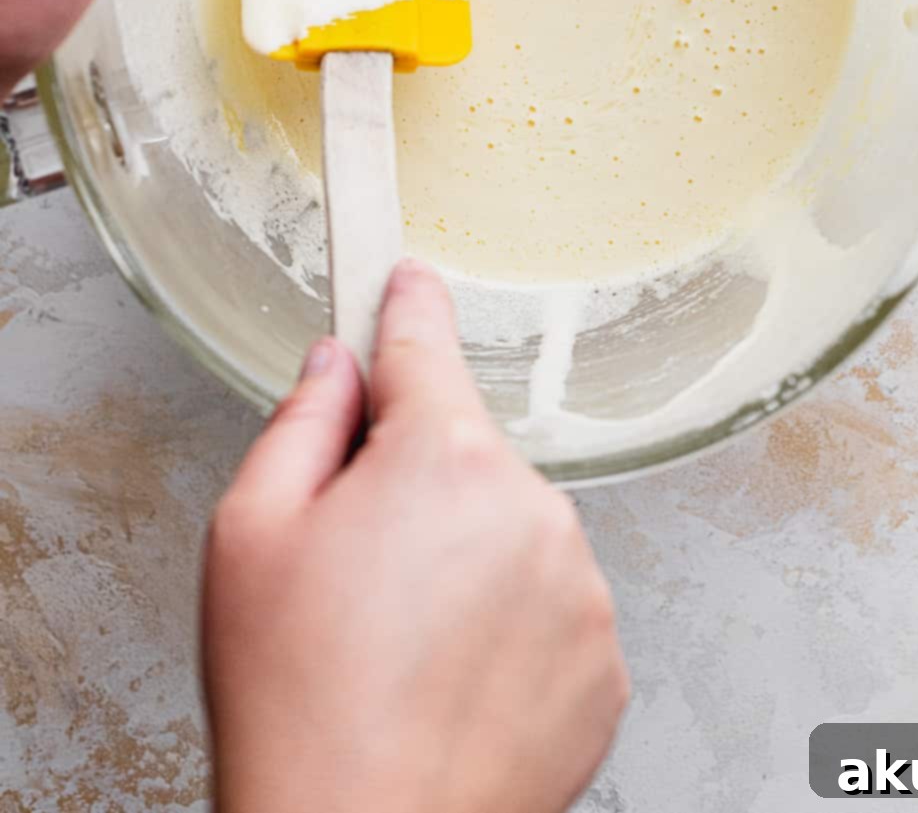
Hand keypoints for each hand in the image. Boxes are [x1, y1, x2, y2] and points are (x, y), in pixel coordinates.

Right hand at [203, 261, 628, 812]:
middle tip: (356, 568)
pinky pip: (550, 604)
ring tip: (401, 646)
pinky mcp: (604, 658)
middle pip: (463, 451)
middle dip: (413, 484)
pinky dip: (508, 627)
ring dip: (467, 560)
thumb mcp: (249, 535)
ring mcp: (578, 583)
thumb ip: (301, 424)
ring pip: (510, 529)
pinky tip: (451, 680)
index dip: (405, 304)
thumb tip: (337, 368)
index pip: (423, 344)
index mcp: (441, 457)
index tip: (407, 277)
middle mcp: (529, 504)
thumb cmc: (298, 705)